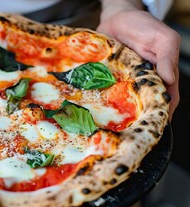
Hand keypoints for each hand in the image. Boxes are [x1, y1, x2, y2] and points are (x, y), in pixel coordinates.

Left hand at [97, 3, 180, 118]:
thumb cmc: (143, 25)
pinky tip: (98, 109)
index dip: (162, 112)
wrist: (117, 16)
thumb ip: (168, 58)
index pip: (165, 98)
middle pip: (143, 104)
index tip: (154, 125)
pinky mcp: (108, 77)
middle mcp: (142, 81)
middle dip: (138, 117)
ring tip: (114, 125)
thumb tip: (169, 80)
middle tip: (129, 130)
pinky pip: (107, 91)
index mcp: (160, 75)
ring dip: (121, 112)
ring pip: (124, 101)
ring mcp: (124, 80)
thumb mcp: (162, 38)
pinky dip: (104, 99)